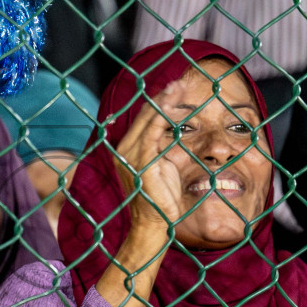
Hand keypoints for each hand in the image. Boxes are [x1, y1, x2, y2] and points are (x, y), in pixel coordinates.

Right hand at [112, 94, 187, 233]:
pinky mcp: (140, 164)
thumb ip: (163, 146)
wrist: (155, 223)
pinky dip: (162, 118)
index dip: (160, 100)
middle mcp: (125, 148)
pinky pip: (151, 135)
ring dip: (165, 102)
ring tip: (179, 88)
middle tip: (181, 82)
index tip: (178, 87)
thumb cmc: (161, 197)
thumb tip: (174, 128)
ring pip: (148, 120)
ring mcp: (130, 156)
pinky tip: (173, 107)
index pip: (145, 117)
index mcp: (128, 148)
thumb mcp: (163, 164)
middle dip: (164, 96)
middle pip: (145, 114)